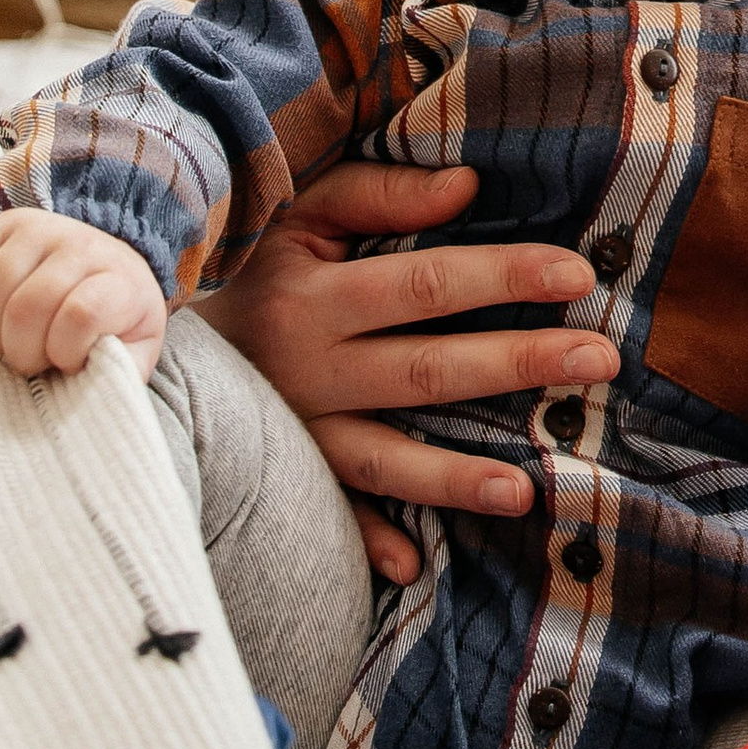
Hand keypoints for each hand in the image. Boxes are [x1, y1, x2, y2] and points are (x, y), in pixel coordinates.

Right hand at [0, 212, 165, 376]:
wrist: (108, 268)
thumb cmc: (113, 319)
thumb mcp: (134, 349)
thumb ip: (123, 371)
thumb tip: (104, 383)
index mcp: (120, 281)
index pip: (81, 315)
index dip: (64, 350)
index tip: (68, 361)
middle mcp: (82, 247)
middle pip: (26, 307)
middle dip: (21, 350)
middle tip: (33, 356)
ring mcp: (42, 230)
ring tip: (10, 337)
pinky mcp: (5, 224)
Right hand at [199, 158, 615, 584]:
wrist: (145, 337)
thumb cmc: (255, 263)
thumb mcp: (303, 212)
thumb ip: (380, 191)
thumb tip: (468, 185)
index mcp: (316, 295)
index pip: (425, 284)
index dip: (502, 276)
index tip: (576, 273)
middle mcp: (309, 369)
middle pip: (427, 369)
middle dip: (517, 363)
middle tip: (602, 359)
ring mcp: (297, 432)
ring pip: (385, 459)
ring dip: (455, 478)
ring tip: (527, 487)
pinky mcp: (285, 476)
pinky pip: (331, 516)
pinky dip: (368, 542)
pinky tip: (414, 563)